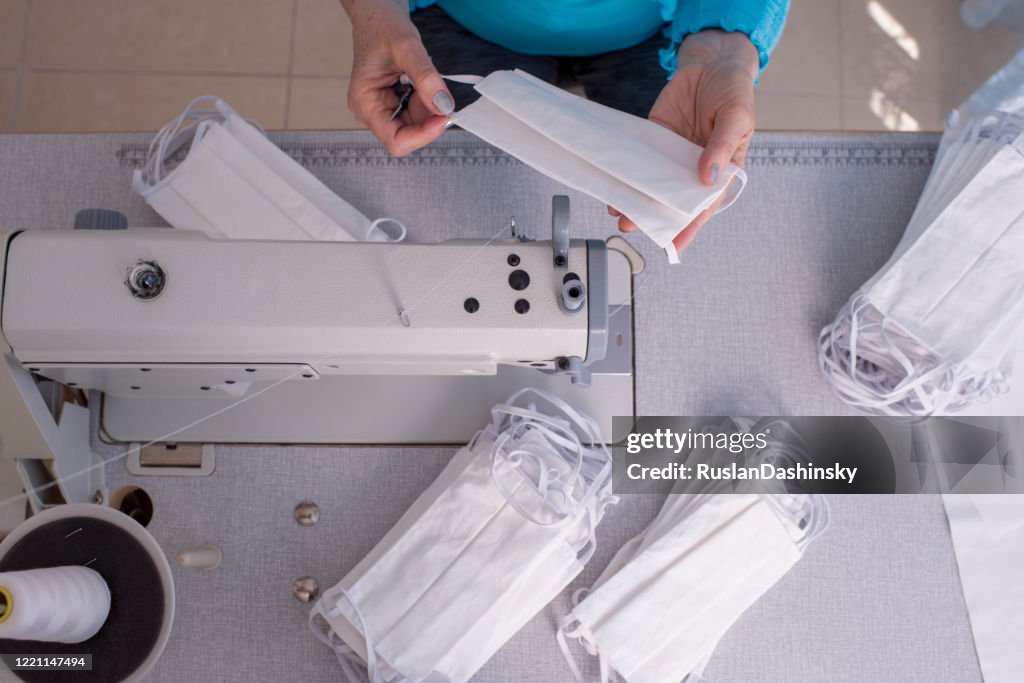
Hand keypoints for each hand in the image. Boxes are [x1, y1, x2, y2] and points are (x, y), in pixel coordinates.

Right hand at [342, 0, 453, 155]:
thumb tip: (443, 106)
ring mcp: (383, 109)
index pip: (396, 141)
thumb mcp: (407, 47)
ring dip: (429, 108)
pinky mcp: (394, 104)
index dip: (422, 136)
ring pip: (416, 126)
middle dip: (428, 119)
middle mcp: (371, 112)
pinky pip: (418, 114)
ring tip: (425, 78)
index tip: (444, 117)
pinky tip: (422, 81)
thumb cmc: (382, 26)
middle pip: (408, 136)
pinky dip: (427, 101)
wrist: (377, 14)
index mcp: (364, 103)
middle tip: (439, 92)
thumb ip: (425, 77)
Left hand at [615, 29, 758, 252]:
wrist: (712, 61)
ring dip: (635, 197)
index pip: (704, 205)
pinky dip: (627, 172)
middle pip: (672, 199)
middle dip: (652, 215)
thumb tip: (707, 177)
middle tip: (632, 226)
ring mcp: (672, 154)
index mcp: (721, 169)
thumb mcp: (736, 117)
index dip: (689, 227)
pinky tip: (613, 182)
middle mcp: (694, 167)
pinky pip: (639, 159)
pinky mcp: (655, 137)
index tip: (673, 245)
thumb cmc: (733, 90)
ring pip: (652, 183)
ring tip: (617, 211)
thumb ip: (722, 146)